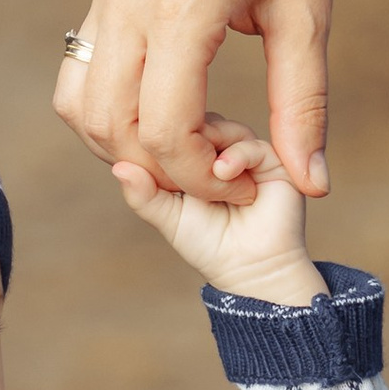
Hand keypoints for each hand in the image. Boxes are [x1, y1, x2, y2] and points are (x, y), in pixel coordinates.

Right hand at [53, 0, 388, 204]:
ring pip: (80, 102)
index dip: (199, 175)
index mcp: (182, 5)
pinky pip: (82, 66)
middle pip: (109, 126)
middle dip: (159, 168)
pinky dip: (112, 105)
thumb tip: (314, 183)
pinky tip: (171, 104)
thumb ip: (303, 103)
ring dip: (124, 142)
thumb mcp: (310, 10)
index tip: (243, 178)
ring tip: (190, 141)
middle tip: (218, 166)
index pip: (163, 128)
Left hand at [110, 116, 324, 302]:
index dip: (161, 140)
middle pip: (195, 120)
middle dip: (184, 139)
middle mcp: (219, 151)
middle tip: (178, 166)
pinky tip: (223, 172)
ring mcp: (245, 154)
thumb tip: (117, 167)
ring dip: (209, 145)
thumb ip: (144, 194)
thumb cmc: (207, 245)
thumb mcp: (167, 218)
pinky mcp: (271, 162)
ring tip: (207, 175)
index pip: (172, 130)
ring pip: (221, 126)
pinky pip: (250, 142)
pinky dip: (236, 154)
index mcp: (192, 160)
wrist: (249, 269)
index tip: (153, 158)